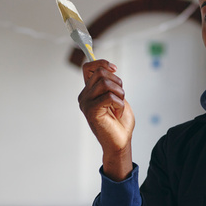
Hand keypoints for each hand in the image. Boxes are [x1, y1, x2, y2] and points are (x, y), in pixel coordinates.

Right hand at [78, 60, 134, 180]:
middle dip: (117, 82)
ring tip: (119, 106)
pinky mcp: (91, 111)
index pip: (88, 67)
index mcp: (89, 91)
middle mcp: (84, 96)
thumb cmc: (120, 122)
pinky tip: (117, 113)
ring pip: (105, 83)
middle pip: (100, 72)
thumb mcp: (117, 96)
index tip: (114, 68)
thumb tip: (109, 68)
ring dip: (119, 94)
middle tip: (120, 97)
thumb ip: (110, 83)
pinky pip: (109, 97)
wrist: (120, 142)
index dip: (102, 63)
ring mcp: (86, 104)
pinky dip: (119, 104)